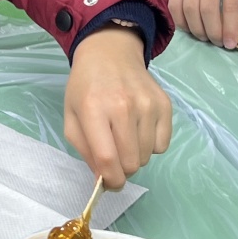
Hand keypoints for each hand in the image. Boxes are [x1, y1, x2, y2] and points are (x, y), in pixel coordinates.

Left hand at [64, 26, 171, 187]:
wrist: (110, 54)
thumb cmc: (86, 88)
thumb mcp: (72, 117)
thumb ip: (85, 151)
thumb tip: (103, 179)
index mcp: (94, 109)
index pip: (107, 158)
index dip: (110, 180)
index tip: (110, 184)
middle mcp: (123, 106)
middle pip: (131, 162)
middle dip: (122, 169)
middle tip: (115, 157)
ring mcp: (147, 104)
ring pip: (147, 156)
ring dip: (135, 155)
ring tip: (124, 135)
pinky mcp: (164, 104)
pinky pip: (163, 145)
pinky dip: (151, 144)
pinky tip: (139, 128)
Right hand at [170, 0, 237, 47]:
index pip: (230, 6)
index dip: (230, 28)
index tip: (230, 44)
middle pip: (208, 11)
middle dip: (213, 33)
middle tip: (218, 42)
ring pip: (189, 11)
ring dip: (197, 30)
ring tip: (205, 37)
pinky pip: (174, 7)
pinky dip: (181, 22)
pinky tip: (190, 27)